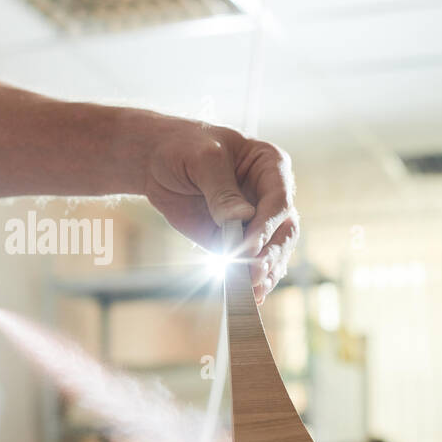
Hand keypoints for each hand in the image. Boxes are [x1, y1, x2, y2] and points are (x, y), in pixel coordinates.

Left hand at [143, 120, 298, 303]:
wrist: (157, 160)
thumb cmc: (184, 146)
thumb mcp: (203, 158)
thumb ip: (221, 189)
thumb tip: (240, 217)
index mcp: (271, 167)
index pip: (279, 200)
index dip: (267, 224)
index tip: (250, 245)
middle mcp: (270, 196)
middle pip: (284, 230)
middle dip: (271, 254)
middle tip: (253, 272)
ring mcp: (255, 220)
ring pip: (273, 251)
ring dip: (266, 272)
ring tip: (252, 289)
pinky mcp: (236, 239)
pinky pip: (250, 262)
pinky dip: (251, 279)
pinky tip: (249, 295)